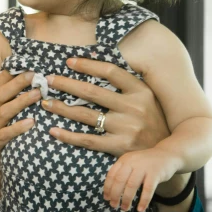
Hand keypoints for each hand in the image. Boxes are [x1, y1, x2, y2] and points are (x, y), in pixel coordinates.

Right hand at [0, 71, 38, 195]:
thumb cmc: (5, 152)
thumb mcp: (8, 128)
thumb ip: (16, 112)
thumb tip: (37, 92)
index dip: (8, 74)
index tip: (26, 64)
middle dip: (16, 82)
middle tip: (35, 74)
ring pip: (2, 112)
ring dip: (20, 101)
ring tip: (38, 94)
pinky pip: (4, 136)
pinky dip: (18, 128)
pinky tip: (32, 123)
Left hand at [44, 58, 169, 156]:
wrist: (165, 153)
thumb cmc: (151, 120)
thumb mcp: (146, 98)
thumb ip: (125, 84)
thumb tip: (94, 57)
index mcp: (141, 91)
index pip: (110, 72)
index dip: (88, 65)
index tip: (69, 61)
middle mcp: (134, 108)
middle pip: (92, 92)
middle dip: (66, 84)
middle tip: (48, 80)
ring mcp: (126, 128)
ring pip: (86, 115)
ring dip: (62, 108)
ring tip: (46, 103)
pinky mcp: (119, 147)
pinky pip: (87, 140)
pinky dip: (68, 135)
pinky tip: (53, 130)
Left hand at [104, 148, 180, 211]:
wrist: (167, 155)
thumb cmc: (146, 163)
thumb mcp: (132, 163)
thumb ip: (122, 172)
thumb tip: (111, 190)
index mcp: (124, 160)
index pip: (112, 174)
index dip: (107, 187)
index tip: (106, 198)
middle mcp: (132, 162)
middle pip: (119, 180)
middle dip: (115, 194)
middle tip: (113, 205)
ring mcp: (144, 167)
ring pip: (131, 185)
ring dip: (126, 199)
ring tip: (124, 208)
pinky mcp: (155, 174)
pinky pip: (148, 189)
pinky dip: (143, 200)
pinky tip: (140, 209)